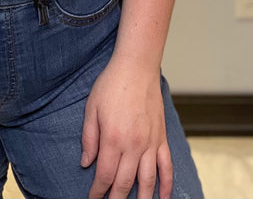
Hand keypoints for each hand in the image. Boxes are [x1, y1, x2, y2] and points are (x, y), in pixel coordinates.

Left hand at [81, 58, 172, 198]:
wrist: (137, 67)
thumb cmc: (111, 84)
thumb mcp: (91, 108)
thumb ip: (89, 138)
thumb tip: (86, 162)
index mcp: (113, 138)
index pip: (105, 175)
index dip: (98, 191)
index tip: (93, 198)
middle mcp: (134, 145)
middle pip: (124, 183)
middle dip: (115, 198)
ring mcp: (150, 143)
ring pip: (148, 181)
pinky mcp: (161, 138)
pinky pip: (166, 166)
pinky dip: (166, 185)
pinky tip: (163, 197)